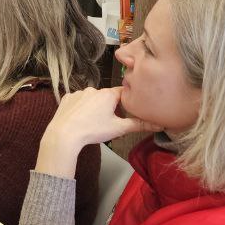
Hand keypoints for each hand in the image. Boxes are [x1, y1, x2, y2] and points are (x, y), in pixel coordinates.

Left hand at [36, 87, 158, 177]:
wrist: (65, 134)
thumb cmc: (93, 130)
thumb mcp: (119, 128)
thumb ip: (139, 124)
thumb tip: (159, 125)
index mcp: (107, 94)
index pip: (123, 92)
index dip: (127, 101)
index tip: (128, 110)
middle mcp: (93, 89)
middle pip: (107, 97)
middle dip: (110, 107)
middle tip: (109, 123)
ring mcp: (78, 93)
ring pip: (92, 99)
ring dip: (95, 107)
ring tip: (93, 123)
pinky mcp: (67, 99)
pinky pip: (78, 101)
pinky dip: (81, 108)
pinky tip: (81, 119)